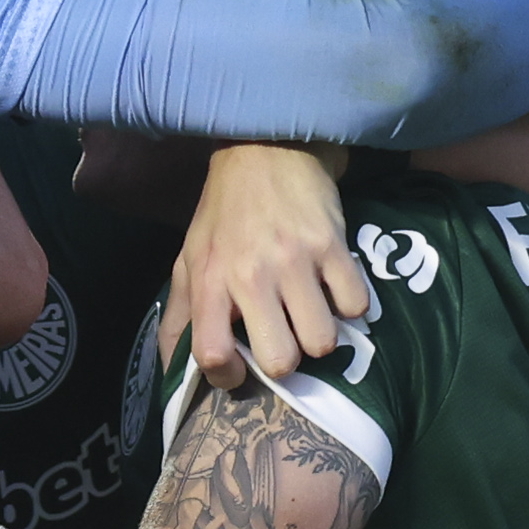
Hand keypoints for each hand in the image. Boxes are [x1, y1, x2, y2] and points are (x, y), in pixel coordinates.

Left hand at [161, 143, 367, 386]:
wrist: (265, 151)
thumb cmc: (224, 214)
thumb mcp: (188, 260)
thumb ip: (179, 316)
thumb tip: (171, 371)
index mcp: (208, 281)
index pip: (212, 355)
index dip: (226, 377)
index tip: (238, 370)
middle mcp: (250, 275)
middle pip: (280, 360)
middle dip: (284, 362)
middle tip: (283, 340)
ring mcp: (295, 261)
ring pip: (322, 341)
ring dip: (319, 337)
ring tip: (309, 316)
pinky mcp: (334, 246)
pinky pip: (356, 307)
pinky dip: (349, 306)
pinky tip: (333, 290)